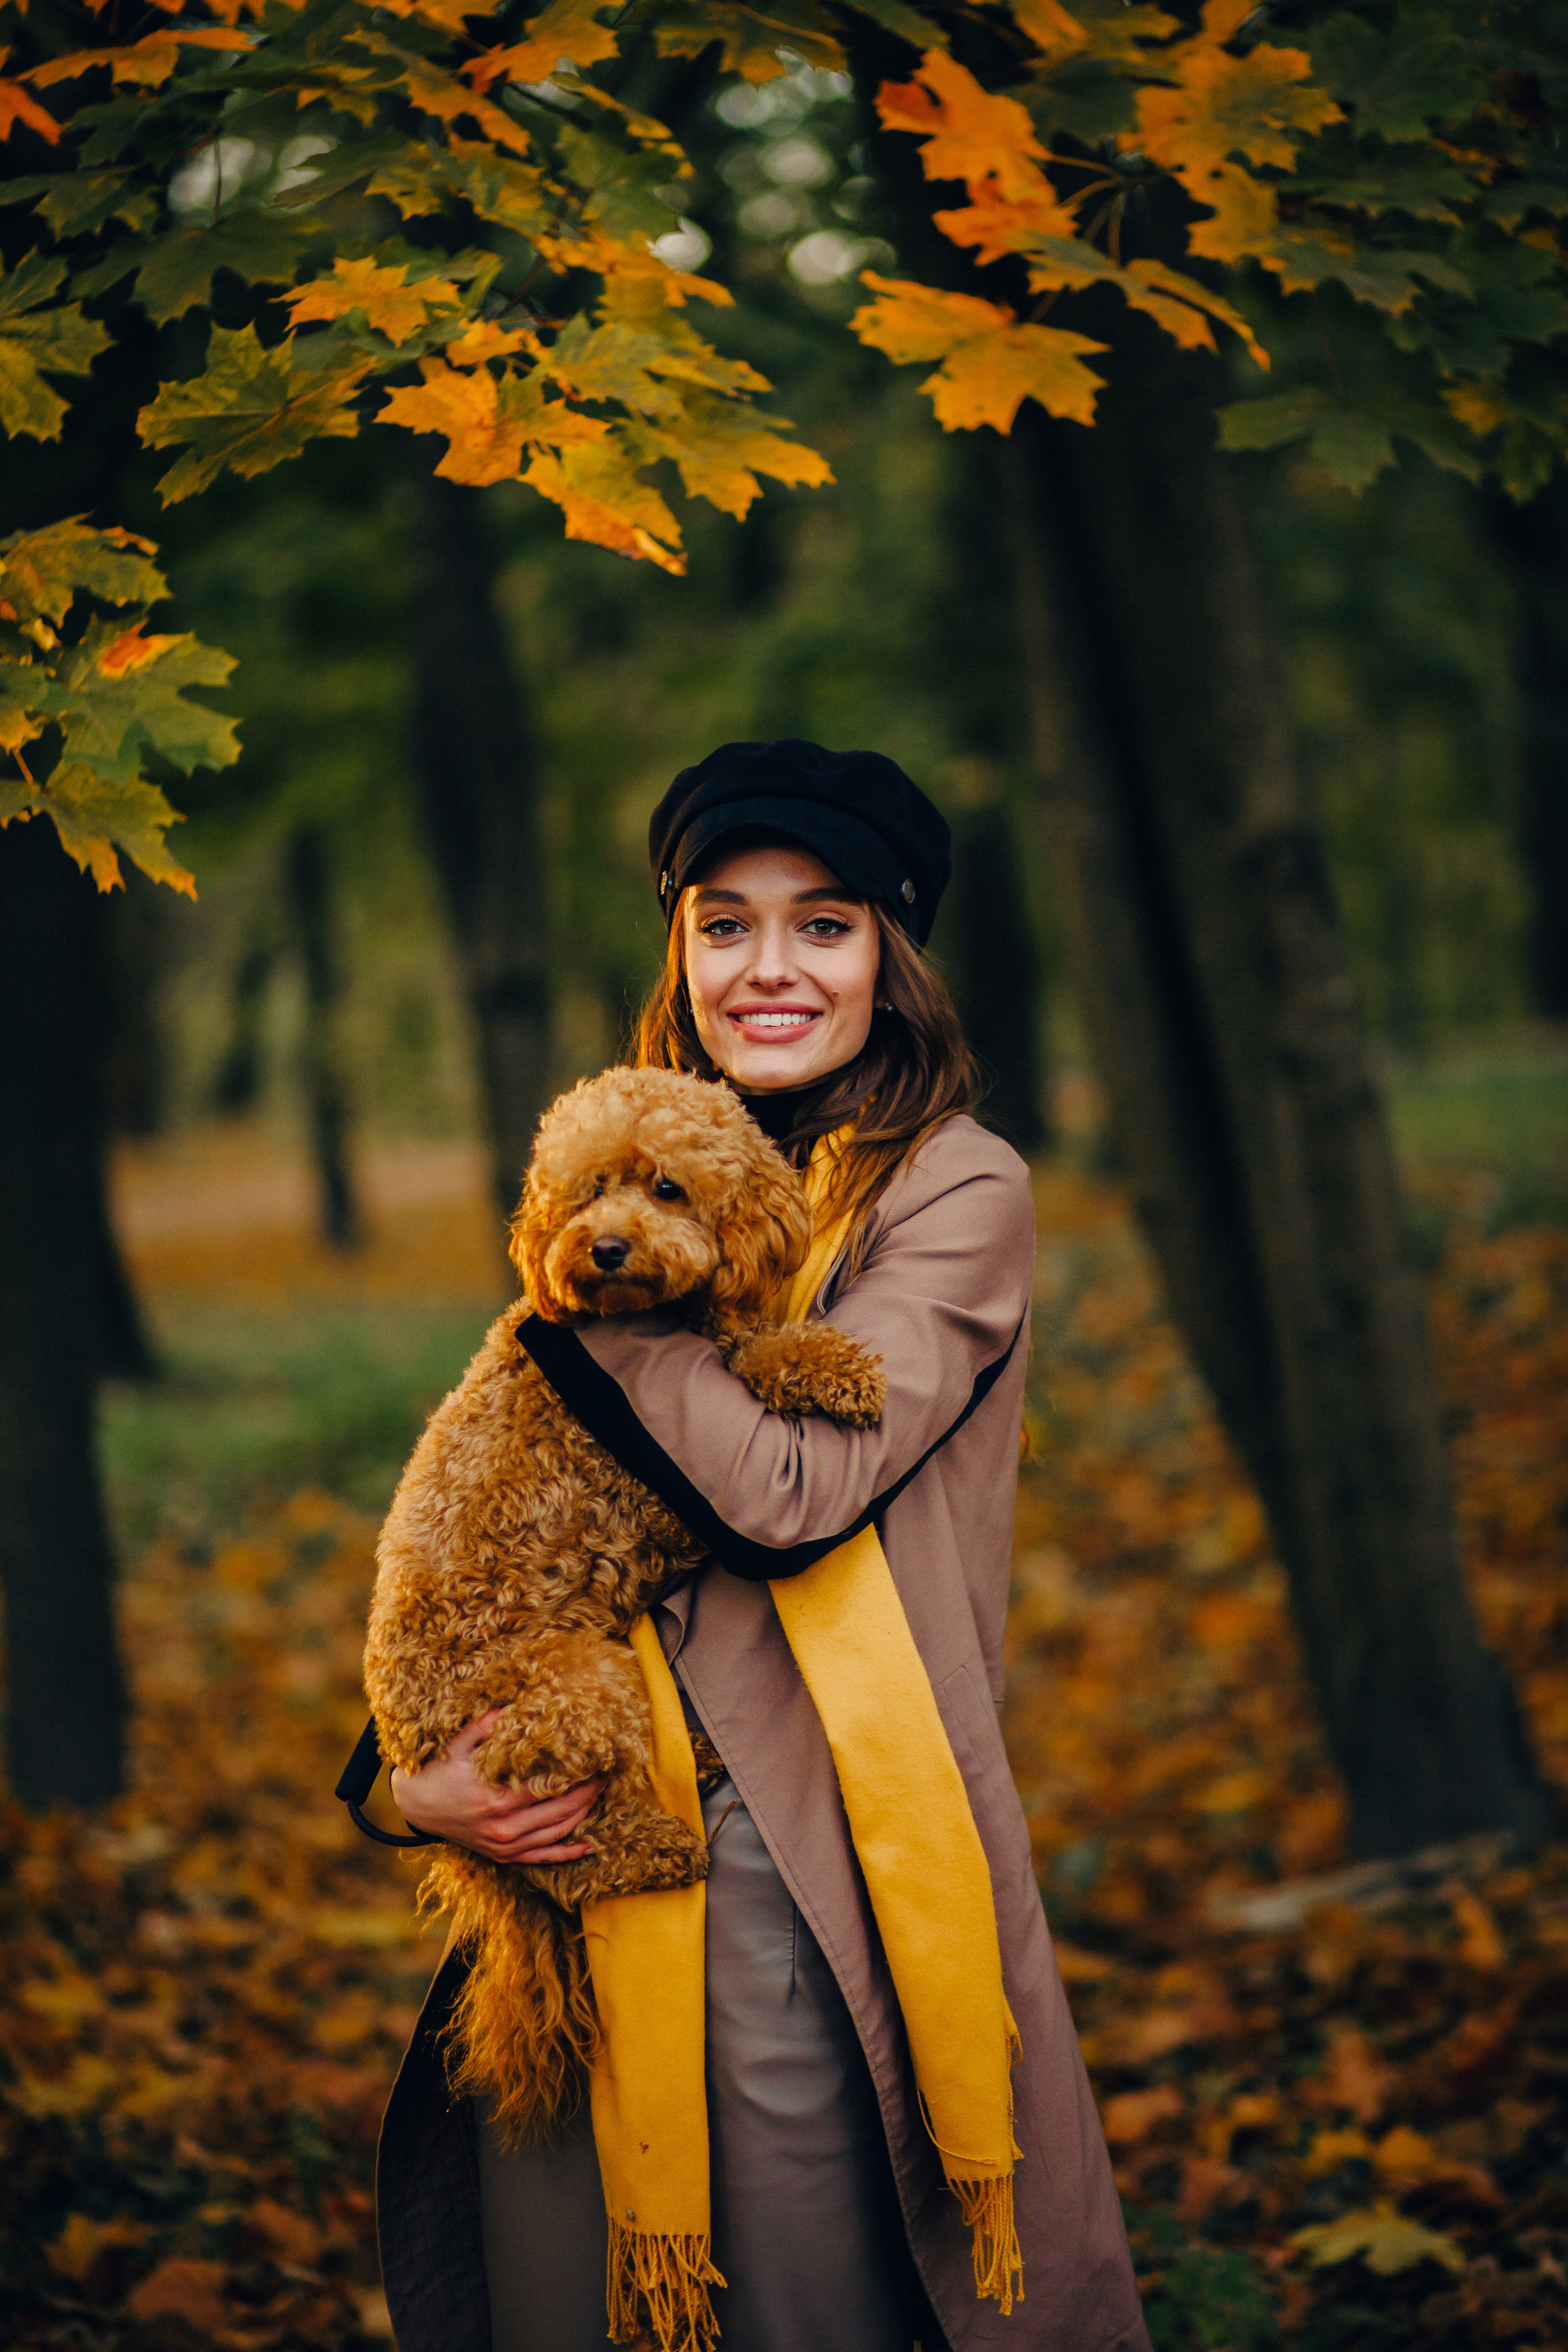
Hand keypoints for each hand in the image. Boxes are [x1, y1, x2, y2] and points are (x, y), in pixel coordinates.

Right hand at [389, 1708, 604, 1864]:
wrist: (415, 1807)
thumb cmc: (437, 1770)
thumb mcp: (456, 1744)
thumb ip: (485, 1726)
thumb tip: (514, 1707)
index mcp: (494, 1799)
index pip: (548, 1786)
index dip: (576, 1773)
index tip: (597, 1756)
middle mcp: (503, 1828)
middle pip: (559, 1810)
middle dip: (587, 1791)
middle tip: (607, 1772)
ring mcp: (504, 1845)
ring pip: (556, 1833)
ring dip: (583, 1814)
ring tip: (602, 1792)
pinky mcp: (503, 1855)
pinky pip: (542, 1857)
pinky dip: (567, 1853)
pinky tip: (589, 1846)